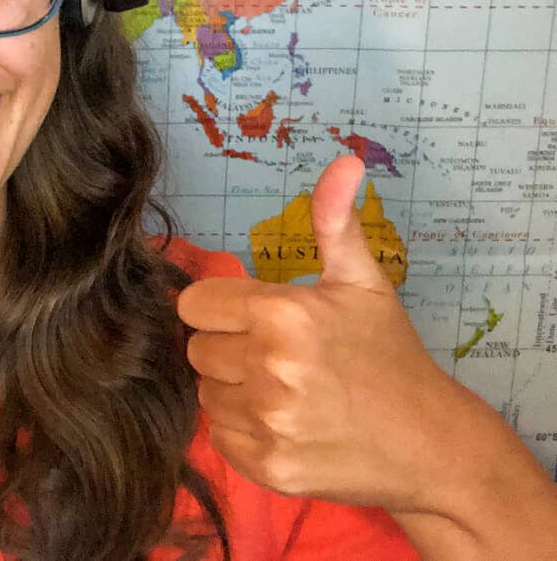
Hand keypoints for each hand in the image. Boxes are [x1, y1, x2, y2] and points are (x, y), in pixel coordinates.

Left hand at [176, 155, 467, 512]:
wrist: (431, 444)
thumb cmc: (389, 355)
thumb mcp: (363, 282)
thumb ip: (335, 221)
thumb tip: (344, 160)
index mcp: (282, 315)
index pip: (195, 304)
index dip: (220, 308)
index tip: (251, 316)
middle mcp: (268, 368)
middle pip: (197, 348)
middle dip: (228, 347)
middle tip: (274, 355)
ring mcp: (266, 422)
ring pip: (206, 392)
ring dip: (233, 389)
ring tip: (283, 389)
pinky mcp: (266, 466)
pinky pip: (221, 435)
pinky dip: (244, 430)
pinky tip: (285, 423)